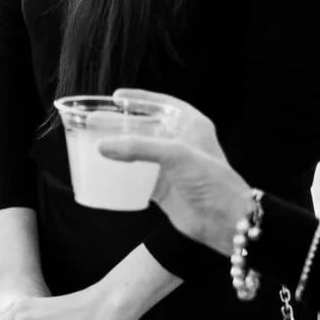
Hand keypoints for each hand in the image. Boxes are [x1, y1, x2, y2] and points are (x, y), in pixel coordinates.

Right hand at [96, 88, 249, 255]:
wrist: (224, 221)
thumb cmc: (213, 182)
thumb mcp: (176, 155)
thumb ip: (138, 147)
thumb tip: (102, 146)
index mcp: (192, 127)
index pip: (163, 104)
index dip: (141, 99)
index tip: (117, 98)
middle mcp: (180, 143)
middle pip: (145, 126)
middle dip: (120, 123)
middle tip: (96, 121)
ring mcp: (170, 166)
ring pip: (137, 150)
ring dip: (117, 146)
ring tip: (94, 142)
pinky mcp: (161, 186)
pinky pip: (134, 175)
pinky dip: (119, 172)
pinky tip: (103, 169)